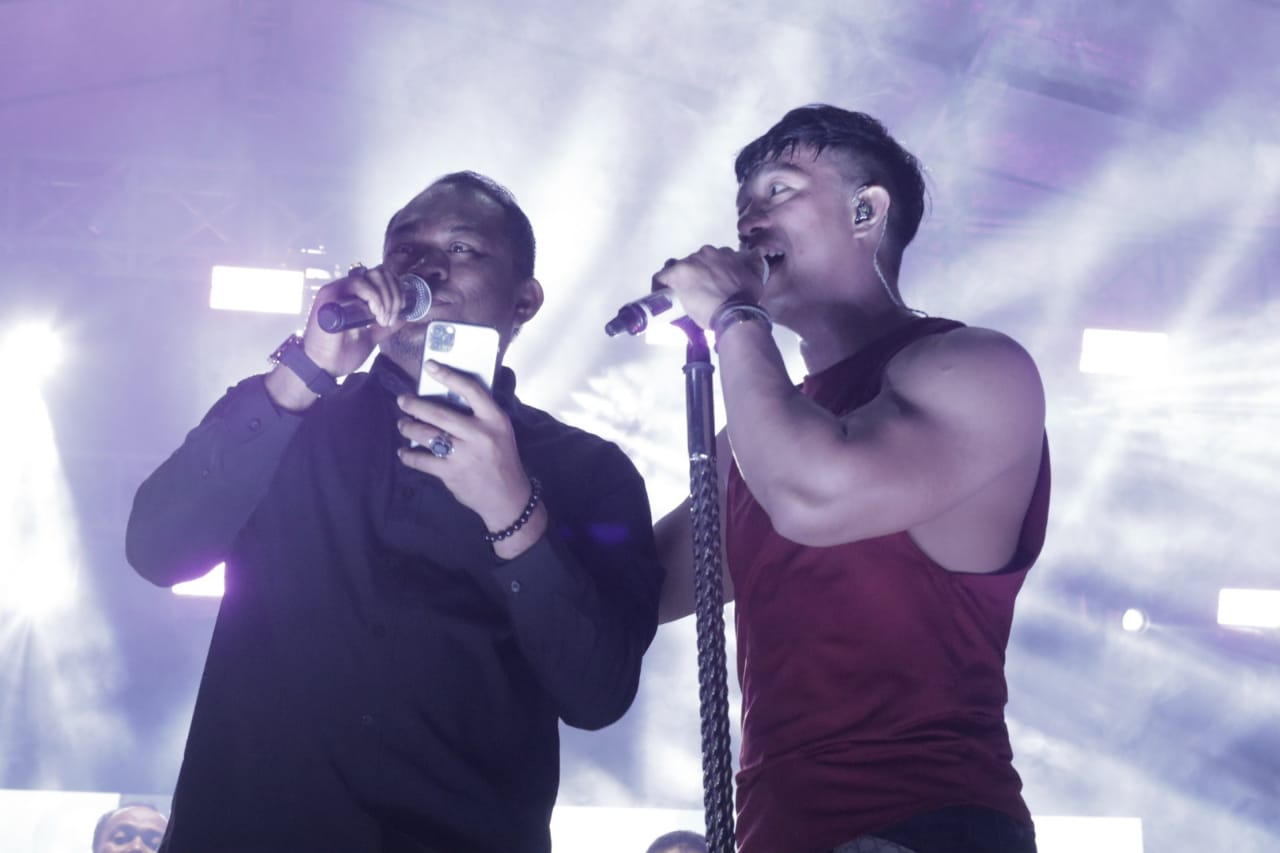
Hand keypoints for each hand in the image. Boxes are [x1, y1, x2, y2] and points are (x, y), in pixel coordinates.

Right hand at [300, 264, 407, 377]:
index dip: (396, 288)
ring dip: (386, 297)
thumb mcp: (370, 337)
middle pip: (380, 272)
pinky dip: (376, 299)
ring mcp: (337, 290)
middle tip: (393, 316)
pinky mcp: (330, 294)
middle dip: (395, 293)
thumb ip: (385, 326)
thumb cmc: (340, 353)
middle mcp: (345, 289)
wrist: (323, 367)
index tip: (401, 308)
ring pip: (373, 275)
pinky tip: (377, 316)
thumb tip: (403, 317)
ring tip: (384, 319)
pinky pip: (360, 285)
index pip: (381, 276)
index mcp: (354, 296)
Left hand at [395, 361, 545, 551]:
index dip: (448, 375)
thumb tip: (446, 398)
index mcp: (495, 419)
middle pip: (440, 413)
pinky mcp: (452, 473)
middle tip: (402, 400)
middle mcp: (480, 434)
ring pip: (428, 435)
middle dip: (416, 405)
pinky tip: (404, 452)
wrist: (507, 497)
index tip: (430, 365)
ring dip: (409, 428)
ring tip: (403, 424)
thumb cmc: (502, 459)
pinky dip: (409, 456)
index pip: (471, 390)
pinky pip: (423, 460)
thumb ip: (480, 416)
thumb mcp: (501, 431)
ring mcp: (465, 454)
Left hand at [652, 246, 767, 327]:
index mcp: (722, 253)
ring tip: (680, 296)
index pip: (709, 259)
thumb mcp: (756, 277)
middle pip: (693, 263)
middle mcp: (705, 253)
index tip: (708, 284)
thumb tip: (757, 254)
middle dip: (694, 276)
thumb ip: (754, 265)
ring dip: (679, 280)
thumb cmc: (746, 298)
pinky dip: (659, 285)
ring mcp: (690, 263)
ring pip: (677, 268)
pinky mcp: (677, 274)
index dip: (707, 272)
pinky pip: (661, 277)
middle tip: (697, 293)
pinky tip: (661, 295)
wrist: (735, 311)